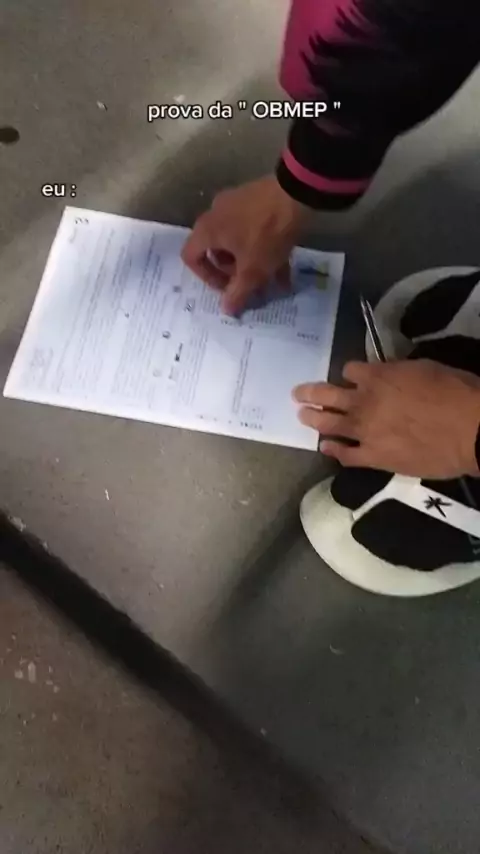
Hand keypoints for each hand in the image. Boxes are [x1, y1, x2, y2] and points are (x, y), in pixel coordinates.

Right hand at [181, 175, 309, 314]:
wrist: (296, 193)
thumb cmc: (266, 235)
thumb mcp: (253, 271)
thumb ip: (237, 293)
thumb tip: (226, 311)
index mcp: (207, 230)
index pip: (190, 257)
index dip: (206, 278)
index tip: (226, 287)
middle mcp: (216, 214)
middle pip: (216, 250)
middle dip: (234, 272)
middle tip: (251, 284)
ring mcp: (236, 204)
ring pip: (238, 242)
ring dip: (252, 264)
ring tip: (273, 281)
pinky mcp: (256, 199)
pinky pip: (253, 230)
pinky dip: (264, 249)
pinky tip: (286, 266)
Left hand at [294, 360, 479, 478]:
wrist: (470, 431)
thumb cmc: (455, 393)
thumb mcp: (424, 368)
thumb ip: (399, 373)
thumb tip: (389, 377)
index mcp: (377, 377)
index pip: (349, 371)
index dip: (349, 373)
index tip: (350, 377)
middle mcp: (363, 403)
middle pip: (327, 395)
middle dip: (310, 392)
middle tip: (297, 393)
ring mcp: (365, 432)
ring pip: (329, 424)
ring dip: (314, 419)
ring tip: (302, 416)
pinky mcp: (373, 458)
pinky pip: (346, 455)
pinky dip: (334, 450)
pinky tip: (326, 447)